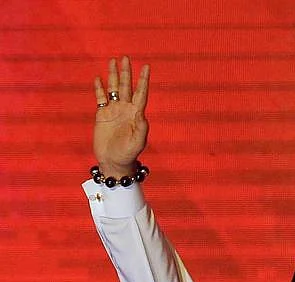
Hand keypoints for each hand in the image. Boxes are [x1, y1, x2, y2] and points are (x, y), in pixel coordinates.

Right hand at [93, 57, 149, 176]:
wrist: (113, 161)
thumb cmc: (128, 154)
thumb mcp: (137, 142)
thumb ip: (141, 127)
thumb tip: (141, 113)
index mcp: (136, 114)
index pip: (141, 93)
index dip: (143, 80)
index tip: (146, 66)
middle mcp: (125, 109)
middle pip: (127, 86)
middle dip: (126, 72)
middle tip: (125, 57)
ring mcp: (114, 111)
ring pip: (114, 89)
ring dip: (113, 75)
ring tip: (113, 61)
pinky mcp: (102, 115)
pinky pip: (100, 98)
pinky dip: (99, 88)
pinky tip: (99, 78)